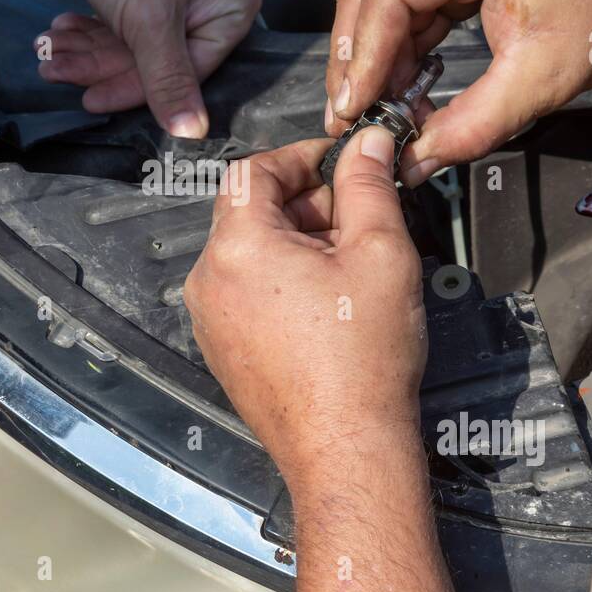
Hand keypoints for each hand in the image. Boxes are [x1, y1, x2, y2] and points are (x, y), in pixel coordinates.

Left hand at [36, 0, 261, 138]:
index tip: (93, 99)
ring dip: (87, 52)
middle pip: (156, 63)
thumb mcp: (148, 21)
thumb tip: (191, 131)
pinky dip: (90, 34)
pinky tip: (60, 33)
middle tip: (57, 68)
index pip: (187, 72)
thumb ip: (168, 80)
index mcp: (231, 8)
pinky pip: (122, 30)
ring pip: (132, 48)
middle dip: (99, 66)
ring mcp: (178, 0)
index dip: (135, 89)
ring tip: (49, 50)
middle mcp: (211, 5)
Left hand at [184, 129, 456, 591]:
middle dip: (305, 203)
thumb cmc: (361, 363)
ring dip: (296, 243)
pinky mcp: (222, 348)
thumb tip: (366, 145)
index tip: (341, 164)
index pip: (254, 168)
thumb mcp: (380, 252)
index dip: (302, 157)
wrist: (346, 446)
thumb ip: (369, 185)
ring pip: (250, 252)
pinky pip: (246, 292)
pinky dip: (282, 282)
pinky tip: (327, 304)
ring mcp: (211, 318)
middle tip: (358, 218)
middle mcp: (210, 280)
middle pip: (250, 210)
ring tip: (347, 267)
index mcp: (239, 247)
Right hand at [324, 0, 591, 183]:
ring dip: (374, 50)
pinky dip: (400, 38)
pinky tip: (404, 82)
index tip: (352, 110)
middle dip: (355, 54)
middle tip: (349, 113)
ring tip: (378, 105)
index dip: (363, 58)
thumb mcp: (541, 80)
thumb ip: (470, 126)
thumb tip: (413, 163)